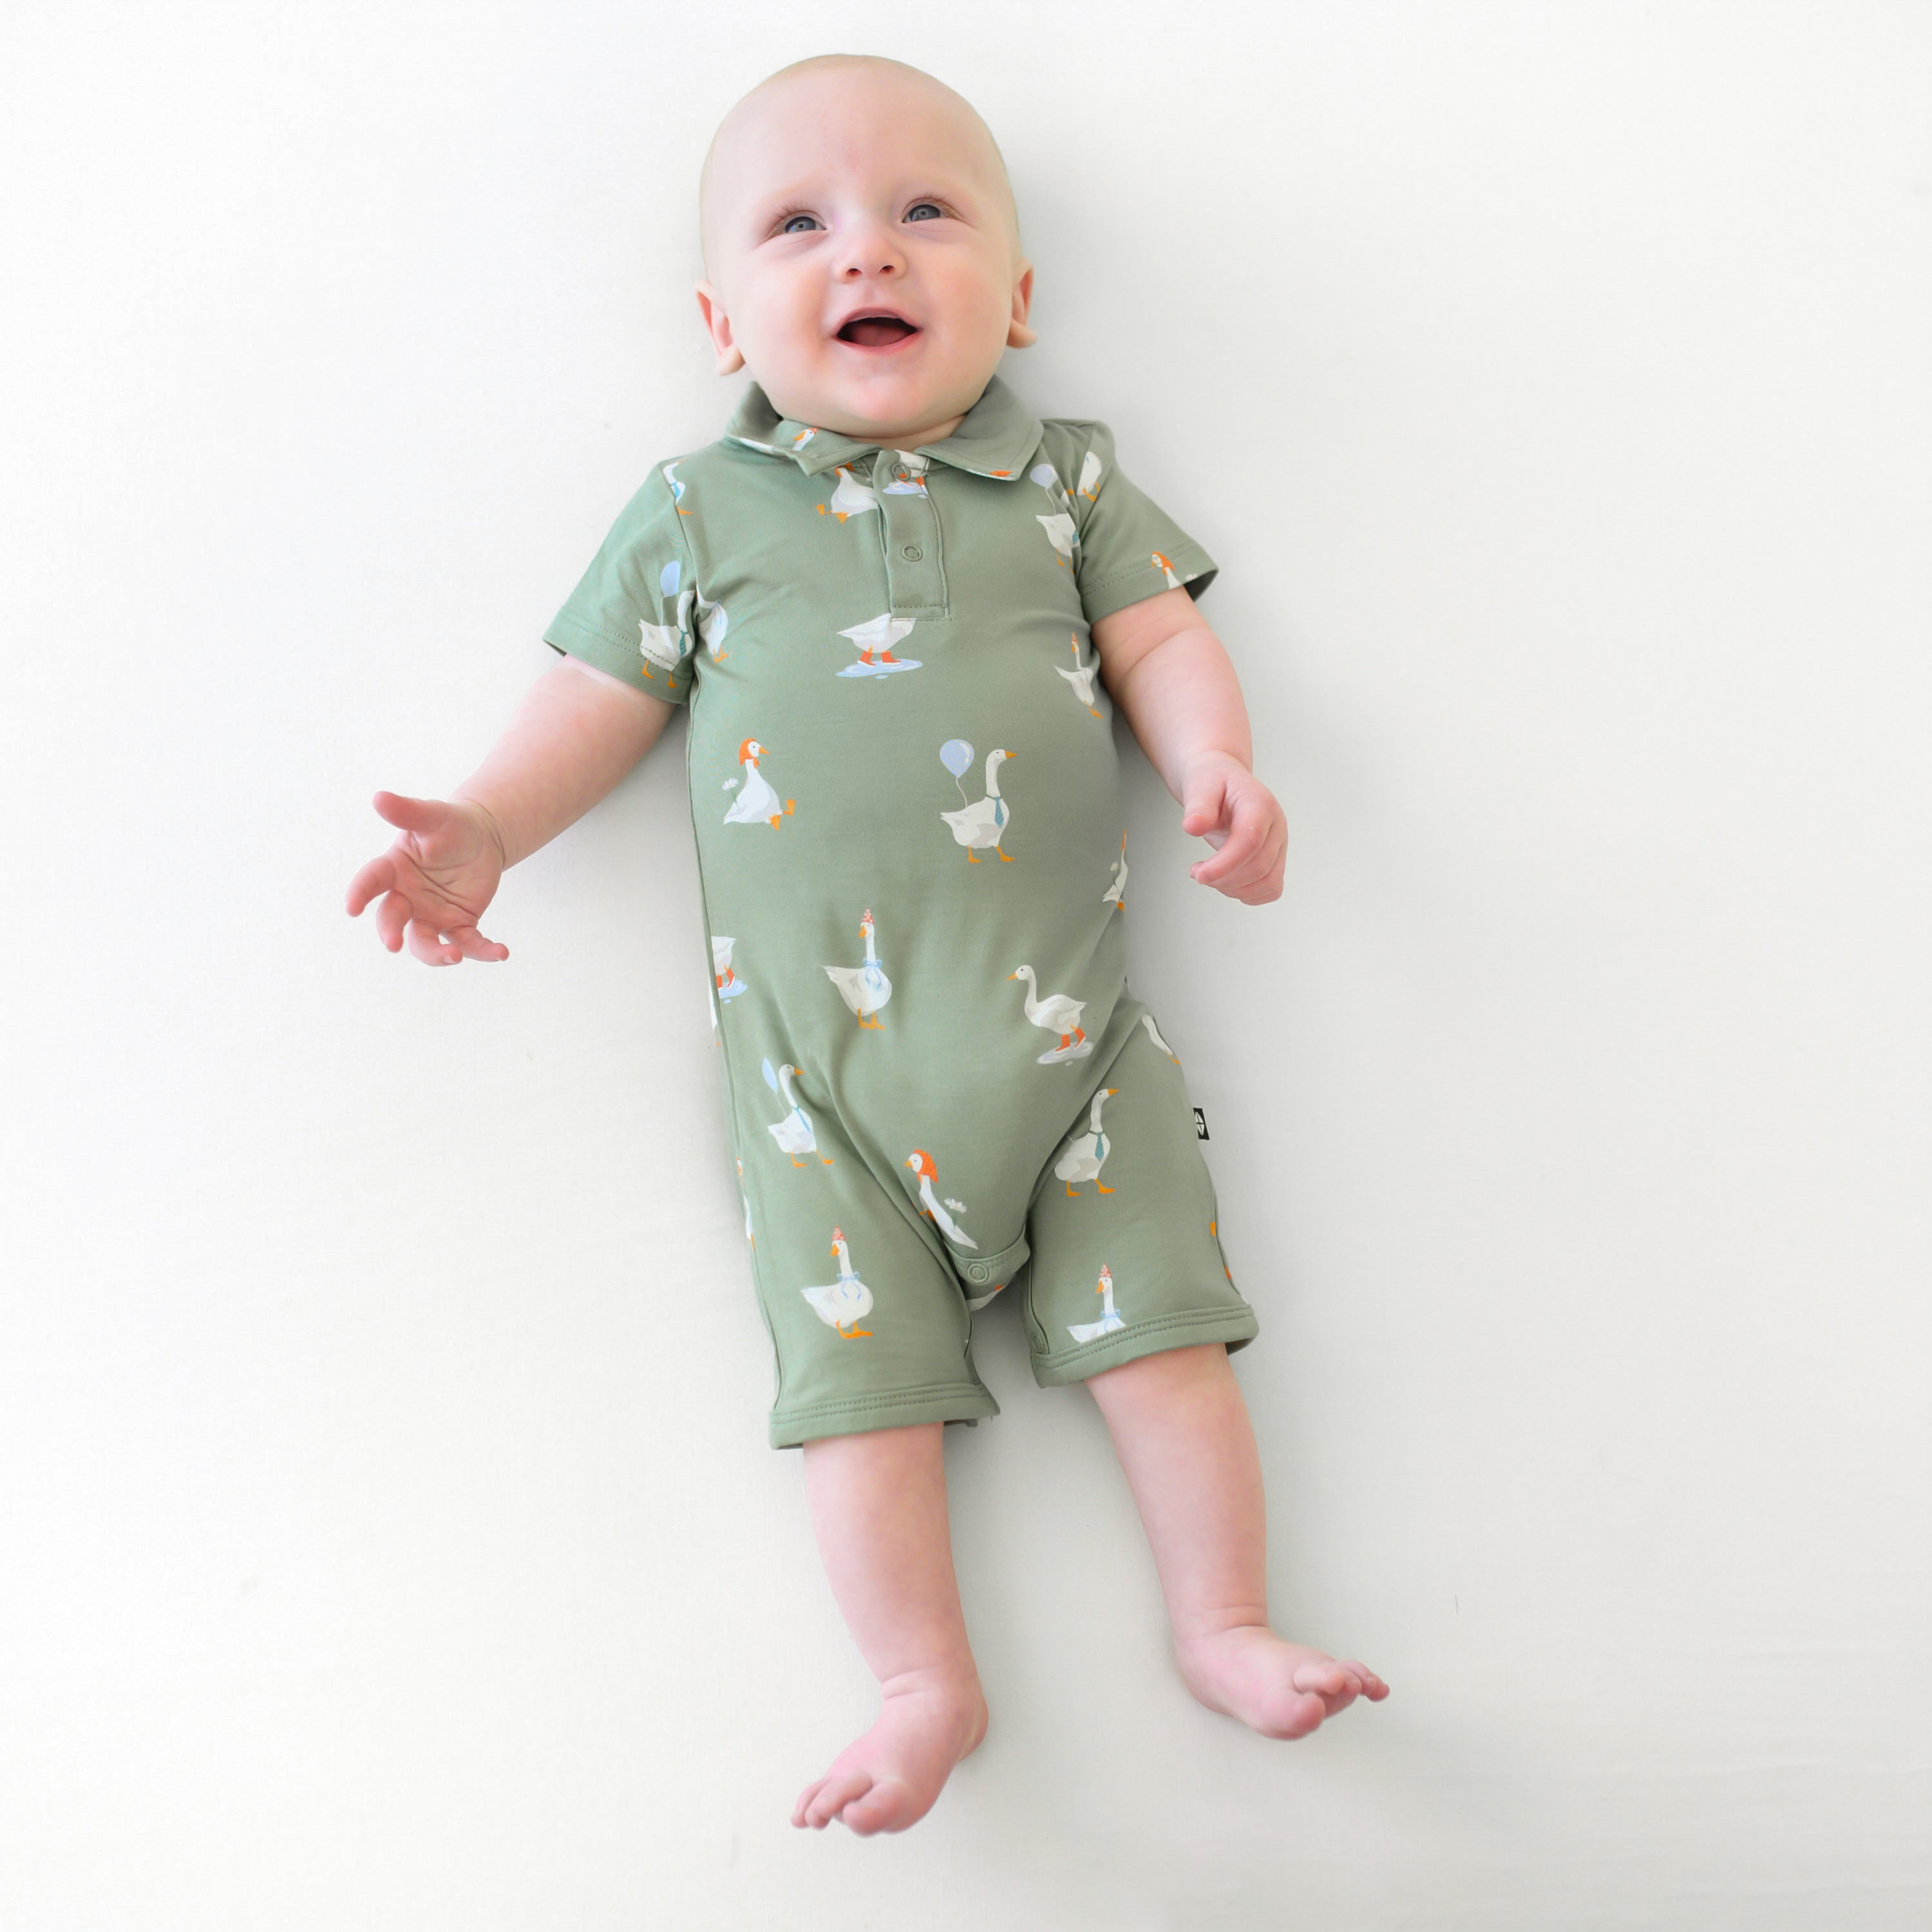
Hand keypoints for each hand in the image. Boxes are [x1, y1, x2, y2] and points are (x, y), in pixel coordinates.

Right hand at [345, 792, 510, 965]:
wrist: (482, 838)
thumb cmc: (449, 825)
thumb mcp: (432, 815)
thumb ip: (408, 811)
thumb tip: (379, 797)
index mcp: (394, 870)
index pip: (371, 881)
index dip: (360, 893)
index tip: (351, 908)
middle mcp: (408, 897)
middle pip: (393, 919)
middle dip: (390, 932)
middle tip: (394, 943)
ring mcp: (432, 914)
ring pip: (425, 942)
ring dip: (436, 954)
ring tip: (455, 955)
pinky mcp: (460, 923)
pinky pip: (469, 943)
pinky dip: (484, 951)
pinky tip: (501, 951)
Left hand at [1180, 754, 1287, 903]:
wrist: (1223, 781)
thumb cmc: (1213, 782)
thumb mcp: (1200, 786)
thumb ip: (1198, 806)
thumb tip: (1192, 826)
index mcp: (1260, 804)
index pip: (1250, 841)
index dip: (1224, 864)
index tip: (1198, 874)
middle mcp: (1277, 826)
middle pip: (1260, 867)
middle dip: (1224, 879)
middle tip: (1197, 873)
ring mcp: (1279, 844)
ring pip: (1268, 883)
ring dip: (1235, 890)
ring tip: (1209, 876)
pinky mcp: (1276, 859)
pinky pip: (1272, 888)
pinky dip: (1248, 894)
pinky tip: (1226, 882)